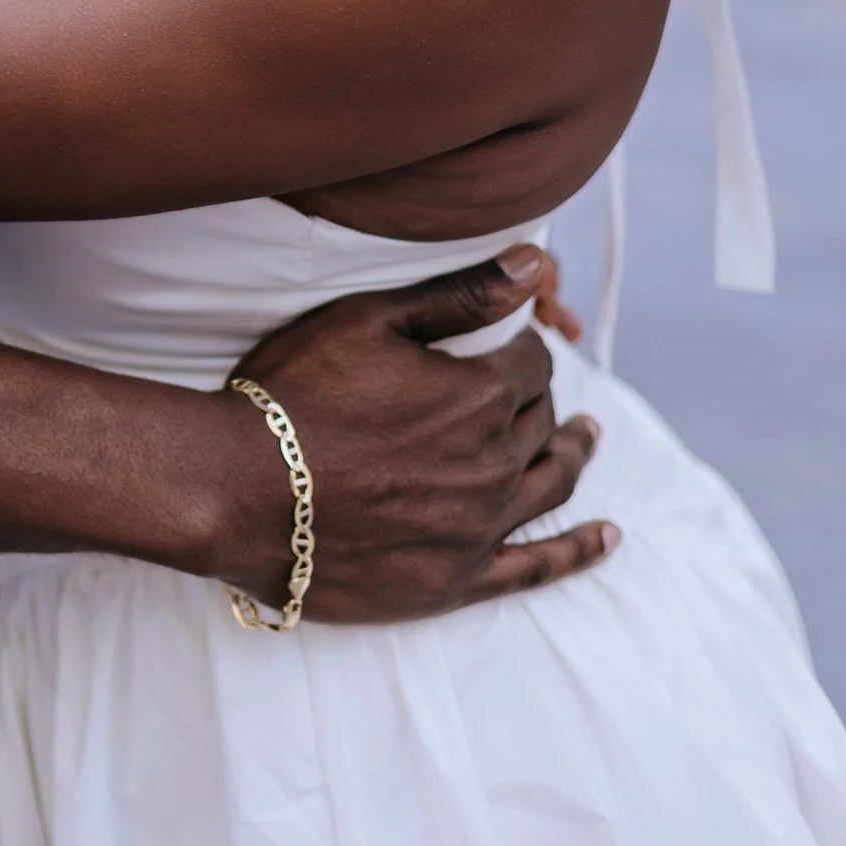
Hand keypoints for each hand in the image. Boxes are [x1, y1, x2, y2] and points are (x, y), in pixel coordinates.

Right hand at [214, 244, 614, 621]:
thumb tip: (534, 264)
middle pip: (540, 422)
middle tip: (534, 386)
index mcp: (478, 396)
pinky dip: (579, 552)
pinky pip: (537, 568)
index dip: (522, 348)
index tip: (510, 342)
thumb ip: (460, 295)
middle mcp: (493, 464)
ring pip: (550, 485)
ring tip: (585, 437)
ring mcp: (478, 529)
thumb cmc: (295, 393)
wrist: (239, 489)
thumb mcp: (371, 320)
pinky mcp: (456, 581)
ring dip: (573, 454)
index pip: (529, 365)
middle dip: (542, 396)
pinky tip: (606, 538)